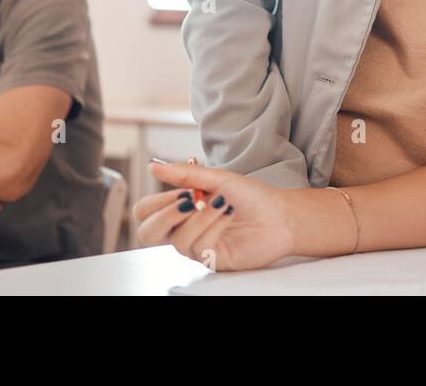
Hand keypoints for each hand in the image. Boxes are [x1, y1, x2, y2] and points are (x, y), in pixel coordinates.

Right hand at [132, 161, 293, 271]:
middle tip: (187, 201)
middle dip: (165, 216)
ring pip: (178, 239)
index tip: (180, 190)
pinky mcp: (211, 259)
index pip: (146, 211)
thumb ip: (184, 174)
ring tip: (222, 203)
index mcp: (180, 207)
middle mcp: (184, 228)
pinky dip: (214, 226)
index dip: (155, 201)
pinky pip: (200, 247)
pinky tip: (228, 215)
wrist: (280, 215)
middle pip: (147, 233)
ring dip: (201, 217)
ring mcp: (196, 245)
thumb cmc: (251, 197)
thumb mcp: (216, 179)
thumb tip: (153, 165)